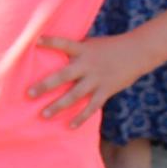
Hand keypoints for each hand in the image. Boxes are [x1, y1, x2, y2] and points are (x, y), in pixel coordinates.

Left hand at [26, 32, 149, 122]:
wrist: (137, 53)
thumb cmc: (109, 47)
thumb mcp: (91, 44)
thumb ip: (75, 51)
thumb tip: (53, 55)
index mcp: (83, 49)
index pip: (64, 44)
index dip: (51, 42)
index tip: (36, 41)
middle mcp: (88, 65)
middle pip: (63, 76)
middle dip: (45, 85)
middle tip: (29, 94)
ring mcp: (97, 79)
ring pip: (75, 95)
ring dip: (59, 106)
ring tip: (44, 115)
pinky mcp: (106, 90)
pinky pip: (91, 107)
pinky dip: (81, 117)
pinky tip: (69, 126)